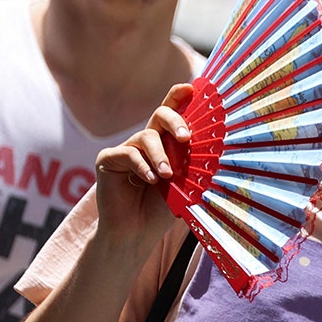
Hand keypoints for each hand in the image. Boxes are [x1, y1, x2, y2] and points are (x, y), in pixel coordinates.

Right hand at [94, 84, 193, 245]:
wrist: (135, 233)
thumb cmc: (161, 209)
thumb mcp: (182, 183)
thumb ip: (190, 163)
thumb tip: (213, 147)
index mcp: (164, 142)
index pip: (172, 112)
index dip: (179, 97)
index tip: (192, 88)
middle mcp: (145, 141)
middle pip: (160, 116)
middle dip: (175, 121)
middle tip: (185, 138)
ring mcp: (125, 148)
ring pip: (146, 137)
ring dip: (160, 156)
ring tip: (167, 175)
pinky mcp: (108, 159)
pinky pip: (127, 153)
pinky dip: (142, 166)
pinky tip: (150, 180)